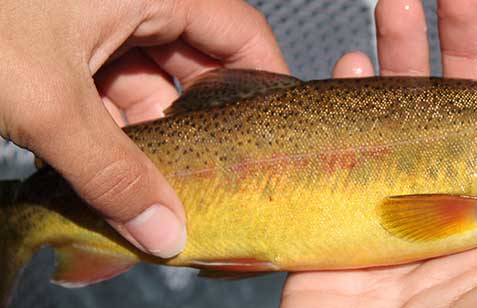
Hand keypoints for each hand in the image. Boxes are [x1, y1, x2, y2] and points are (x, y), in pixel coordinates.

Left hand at [0, 0, 287, 257]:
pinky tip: (114, 170)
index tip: (274, 137)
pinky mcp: (67, 45)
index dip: (264, 83)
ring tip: (162, 187)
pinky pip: (112, 91)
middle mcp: (135, 1)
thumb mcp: (46, 102)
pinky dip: (115, 130)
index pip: (239, 33)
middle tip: (214, 180)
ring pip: (150, 85)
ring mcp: (100, 23)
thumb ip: (112, 173)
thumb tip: (164, 231)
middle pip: (196, 67)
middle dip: (201, 127)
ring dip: (153, 137)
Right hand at [281, 1, 476, 306]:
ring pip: (398, 120)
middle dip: (456, 48)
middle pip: (456, 113)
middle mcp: (451, 208)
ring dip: (397, 61)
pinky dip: (341, 104)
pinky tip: (350, 68)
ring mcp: (393, 210)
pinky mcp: (341, 225)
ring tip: (396, 10)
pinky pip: (341, 153)